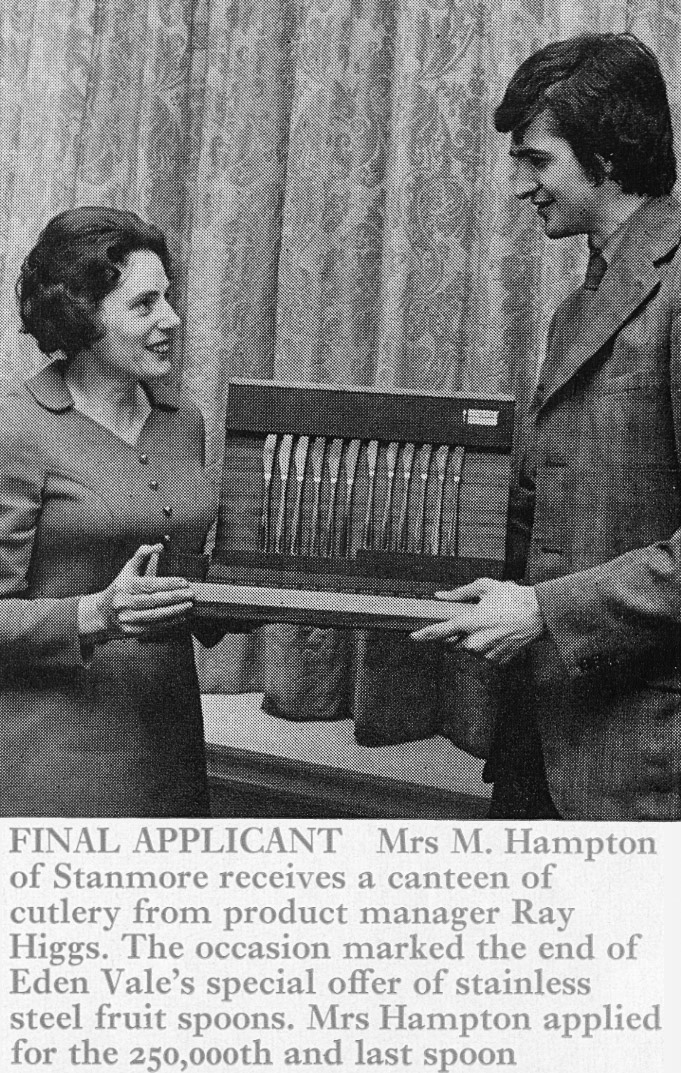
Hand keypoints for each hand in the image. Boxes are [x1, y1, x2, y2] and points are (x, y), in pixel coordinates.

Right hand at [79, 544, 194, 641]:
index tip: (184, 582)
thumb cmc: (120, 588)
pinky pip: (154, 626)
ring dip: (175, 610)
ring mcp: (127, 618)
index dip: (168, 583)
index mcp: (124, 586)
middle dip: (175, 597)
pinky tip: (182, 616)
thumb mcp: (128, 570)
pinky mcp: (131, 631)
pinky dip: (170, 622)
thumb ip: (142, 555)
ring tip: (189, 605)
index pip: (150, 584)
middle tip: (191, 594)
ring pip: (156, 615)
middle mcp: (124, 602)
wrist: (103, 613)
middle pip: (154, 600)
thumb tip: (159, 546)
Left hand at [411, 577, 543, 661]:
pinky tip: (497, 634)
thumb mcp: (484, 586)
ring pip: (468, 650)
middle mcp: (476, 640)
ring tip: (489, 625)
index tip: (413, 637)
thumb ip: (459, 592)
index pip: (440, 632)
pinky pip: (483, 655)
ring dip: (471, 640)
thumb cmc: (513, 597)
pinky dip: (485, 646)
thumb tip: (440, 596)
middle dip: (455, 634)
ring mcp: (488, 652)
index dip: (424, 635)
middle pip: (452, 643)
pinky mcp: (498, 659)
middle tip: (470, 621)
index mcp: (470, 621)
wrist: (540, 613)